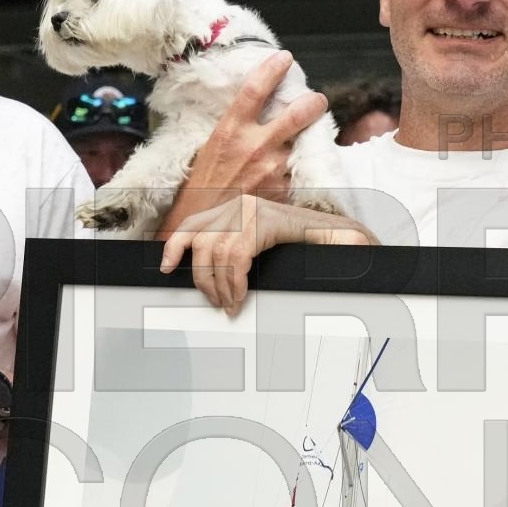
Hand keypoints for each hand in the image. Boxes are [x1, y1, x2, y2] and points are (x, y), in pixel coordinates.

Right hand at [158, 52, 326, 234]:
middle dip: (314, 103)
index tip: (284, 59)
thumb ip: (237, 129)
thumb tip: (258, 113)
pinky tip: (283, 176)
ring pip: (300, 144)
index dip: (273, 68)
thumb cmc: (203, 188)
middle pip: (299, 112)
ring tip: (297, 145)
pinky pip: (295, 174)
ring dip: (301, 143)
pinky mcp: (282, 190)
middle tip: (317, 101)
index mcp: (230, 130)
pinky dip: (293, 172)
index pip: (255, 88)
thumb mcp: (212, 147)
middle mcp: (254, 145)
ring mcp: (272, 168)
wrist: (202, 228)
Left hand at [160, 194, 374, 315]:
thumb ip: (236, 248)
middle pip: (200, 241)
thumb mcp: (261, 244)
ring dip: (220, 285)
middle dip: (202, 277)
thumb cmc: (302, 245)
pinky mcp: (265, 221)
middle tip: (214, 300)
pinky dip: (234, 282)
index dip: (175, 246)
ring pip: (216, 252)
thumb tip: (208, 271)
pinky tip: (238, 296)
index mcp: (237, 207)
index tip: (165, 267)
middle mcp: (241, 203)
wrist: (341, 238)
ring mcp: (254, 210)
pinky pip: (237, 255)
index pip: (194, 224)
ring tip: (228, 303)